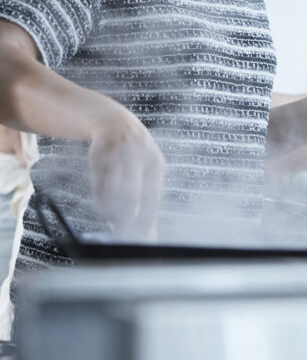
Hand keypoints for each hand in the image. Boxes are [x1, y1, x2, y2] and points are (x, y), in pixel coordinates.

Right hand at [88, 110, 164, 238]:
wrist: (112, 122)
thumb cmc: (131, 154)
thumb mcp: (145, 170)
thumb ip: (146, 199)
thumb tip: (148, 235)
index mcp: (156, 164)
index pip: (152, 199)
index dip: (145, 221)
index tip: (139, 237)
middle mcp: (140, 155)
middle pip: (132, 197)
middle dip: (125, 219)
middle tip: (118, 230)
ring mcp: (120, 150)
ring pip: (112, 190)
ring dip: (108, 207)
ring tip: (108, 212)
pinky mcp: (101, 147)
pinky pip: (97, 179)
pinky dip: (98, 193)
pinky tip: (101, 196)